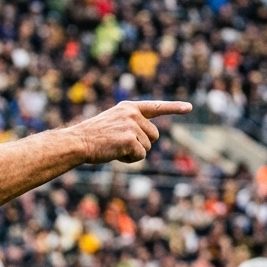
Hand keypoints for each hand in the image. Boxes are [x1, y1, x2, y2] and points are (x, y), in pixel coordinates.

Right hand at [73, 100, 192, 164]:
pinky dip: (129, 159)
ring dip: (133, 152)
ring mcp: (132, 126)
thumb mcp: (113, 123)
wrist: (77, 142)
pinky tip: (115, 153)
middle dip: (142, 144)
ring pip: (147, 147)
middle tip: (119, 144)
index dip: (174, 108)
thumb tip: (151, 138)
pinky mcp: (130, 139)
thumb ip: (132, 125)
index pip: (155, 107)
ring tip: (114, 147)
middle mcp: (132, 114)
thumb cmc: (92, 136)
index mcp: (128, 107)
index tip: (189, 107)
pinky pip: (140, 155)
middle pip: (154, 136)